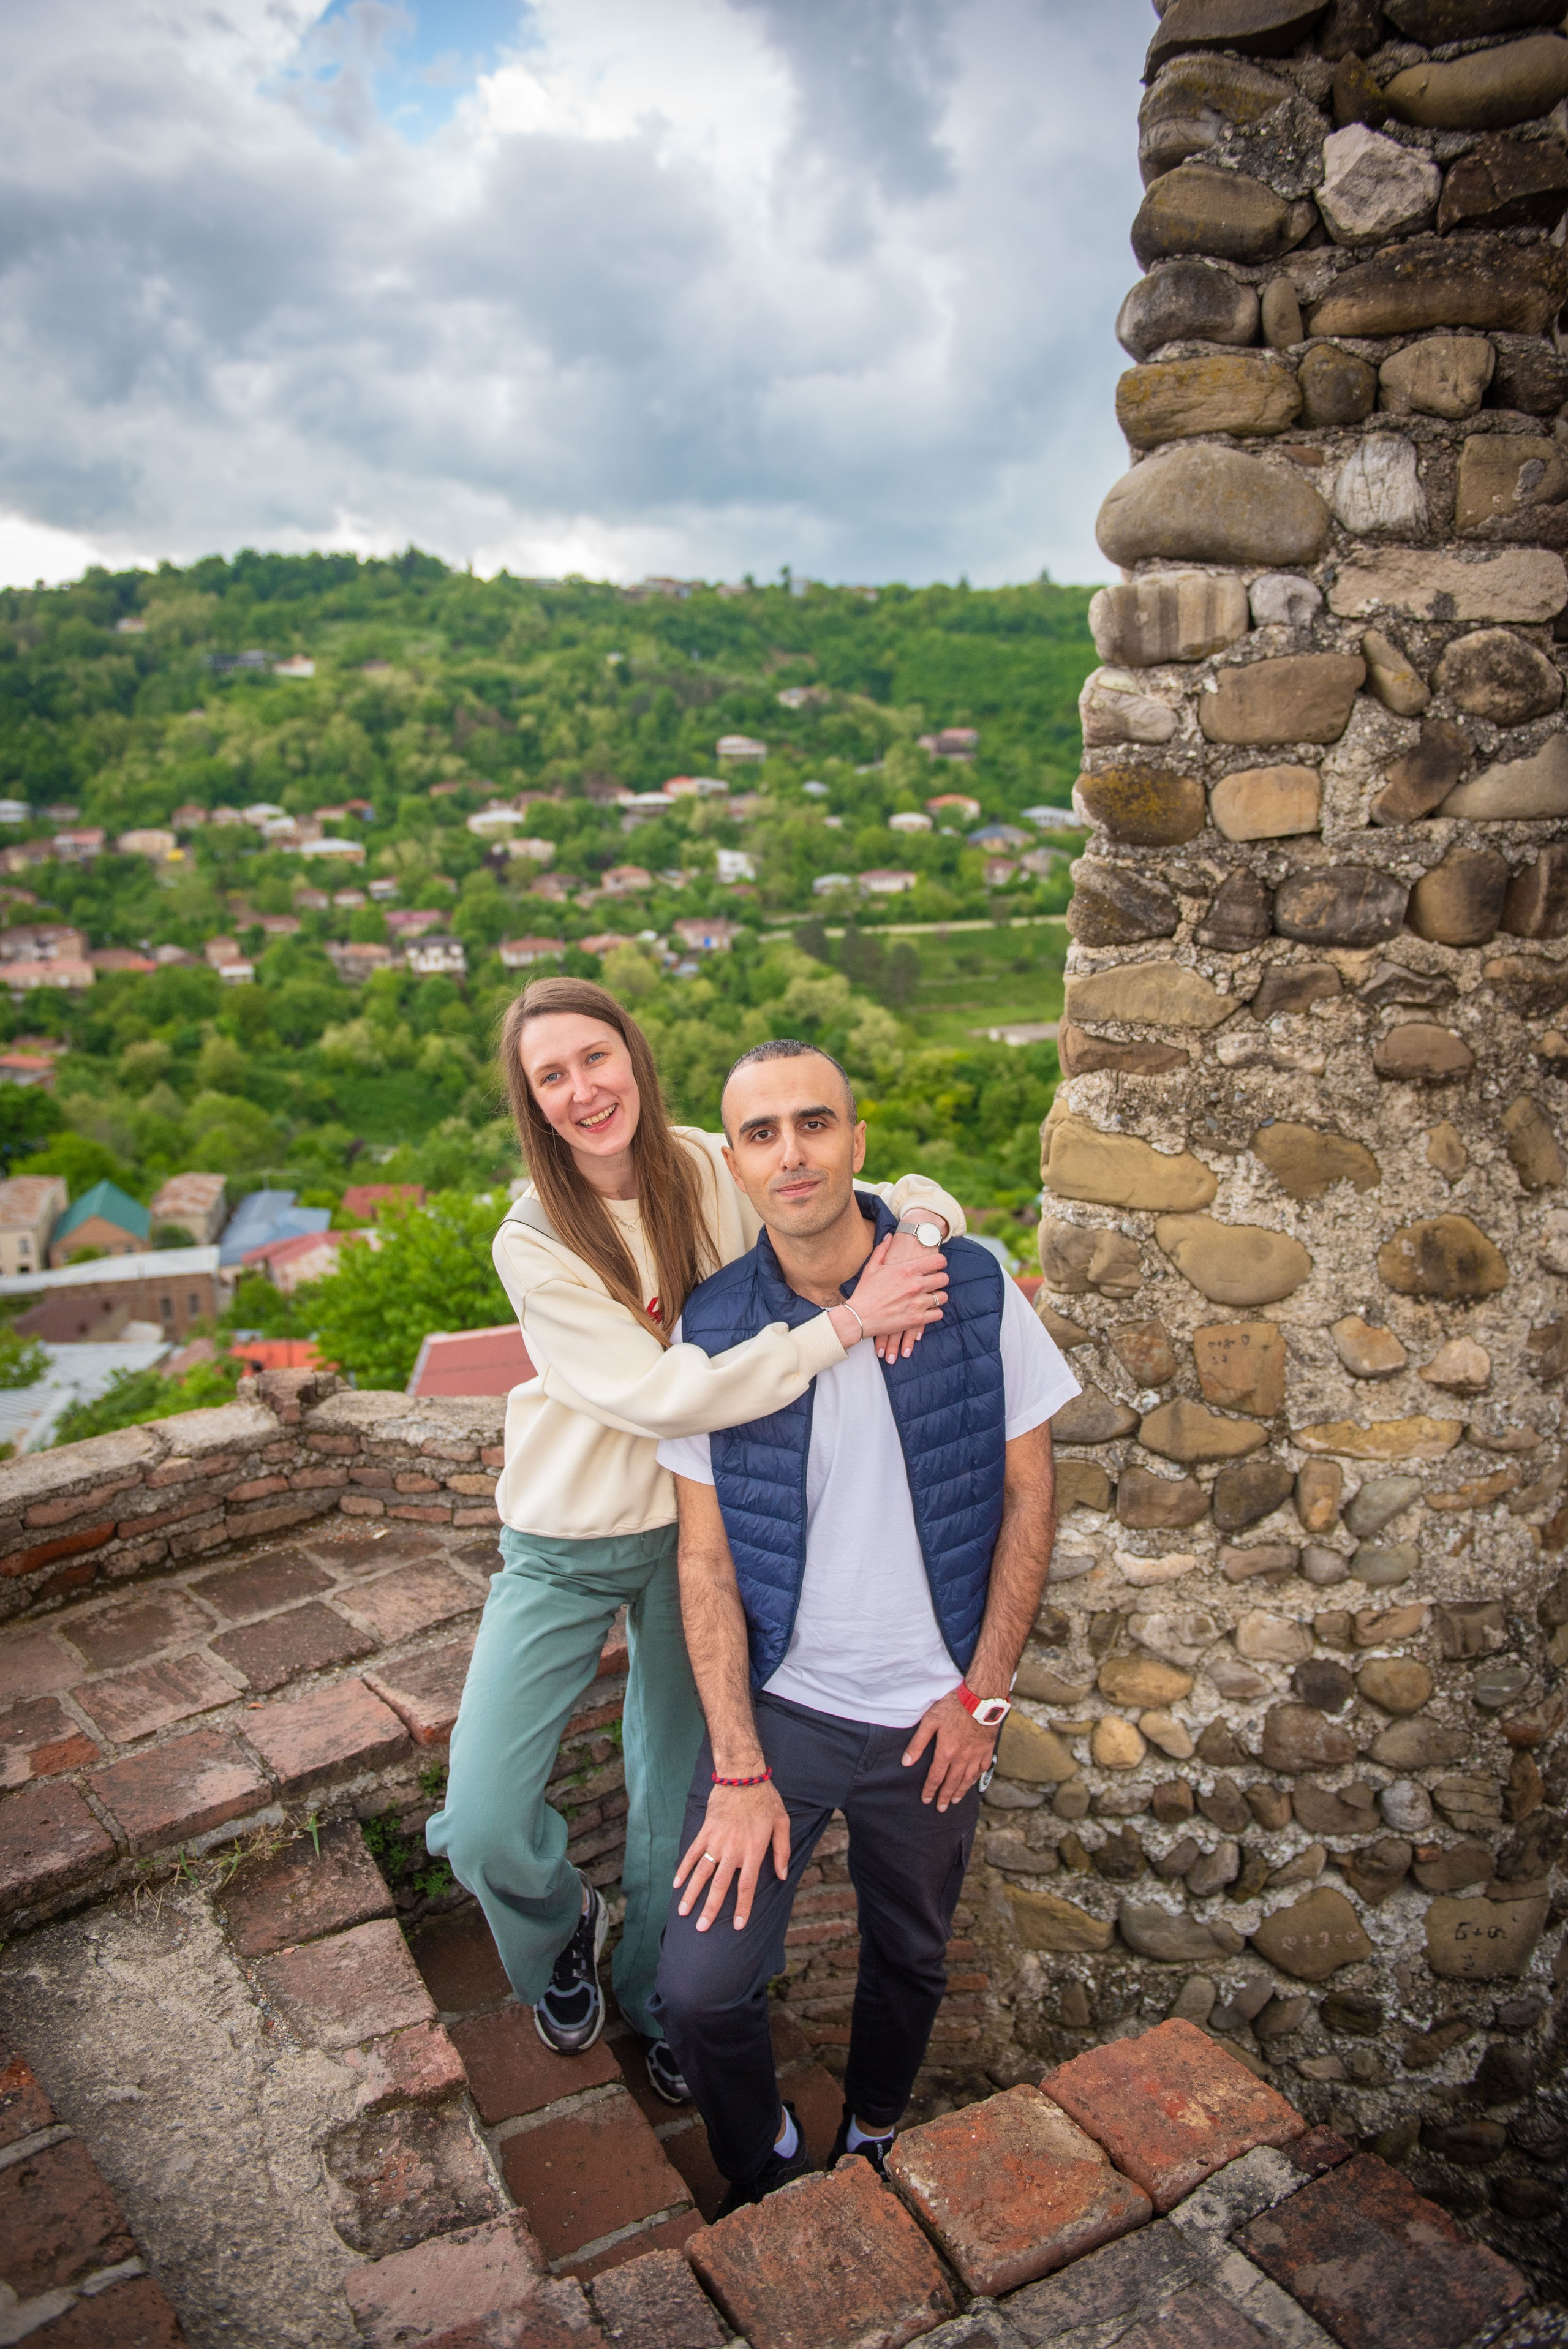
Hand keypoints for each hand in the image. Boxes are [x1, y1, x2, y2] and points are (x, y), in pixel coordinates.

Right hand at [673, 1781, 790, 1931]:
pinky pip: (692, 1853)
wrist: (742, 1776)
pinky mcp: (705, 1831)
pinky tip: (677, 1884)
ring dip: (692, 1894)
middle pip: (721, 1886)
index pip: (747, 1886)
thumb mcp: (782, 1823)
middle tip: (701, 1928)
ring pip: (702, 1873)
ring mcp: (717, 1841)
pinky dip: (683, 1869)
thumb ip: (782, 1851)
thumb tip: (782, 1875)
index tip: (737, 1926)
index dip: (742, 1907)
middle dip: (710, 1909)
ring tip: (683, 1912)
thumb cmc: (765, 1800)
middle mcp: (734, 1850)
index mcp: (753, 1851)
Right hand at [835, 1233, 946, 1358]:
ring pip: (942, 1297)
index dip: (939, 1262)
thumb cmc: (865, 1291)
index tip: (936, 1265)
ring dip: (937, 1296)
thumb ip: (883, 1249)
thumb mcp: (872, 1267)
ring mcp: (918, 1303)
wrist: (859, 1317)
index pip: (938, 1261)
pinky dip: (934, 1312)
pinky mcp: (917, 1319)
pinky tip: (927, 1310)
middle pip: (944, 1278)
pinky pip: (938, 1314)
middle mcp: (916, 1285)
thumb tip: (890, 1235)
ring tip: (929, 1297)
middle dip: (939, 1279)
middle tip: (932, 1282)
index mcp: (907, 1270)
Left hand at [901, 1690, 996, 1811]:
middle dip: (945, 1797)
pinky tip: (973, 1782)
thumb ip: (918, 1743)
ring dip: (961, 1792)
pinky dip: (976, 1778)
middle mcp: (962, 1758)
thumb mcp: (930, 1721)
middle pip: (952, 1783)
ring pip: (968, 1779)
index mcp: (946, 1752)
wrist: (981, 1698)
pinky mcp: (987, 1749)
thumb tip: (906, 1762)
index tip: (926, 1800)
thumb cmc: (953, 1706)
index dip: (930, 1790)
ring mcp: (976, 1755)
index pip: (936, 1777)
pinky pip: (982, 1769)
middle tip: (941, 1808)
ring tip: (956, 1801)